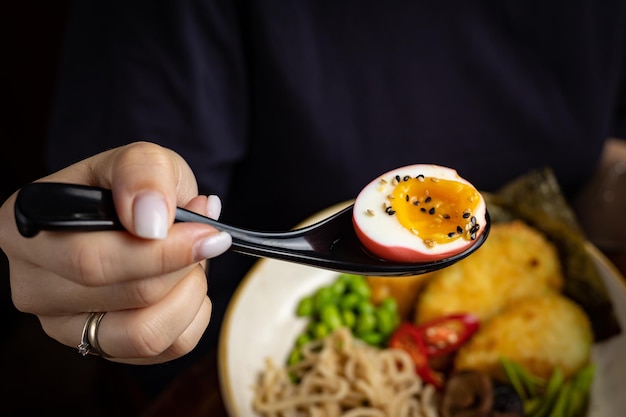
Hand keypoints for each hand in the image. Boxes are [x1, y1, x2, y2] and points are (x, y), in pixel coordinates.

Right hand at [0, 142, 231, 363]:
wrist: (139, 214)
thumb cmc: (133, 186)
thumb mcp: (141, 158)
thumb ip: (142, 173)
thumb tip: (150, 223)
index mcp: (26, 230)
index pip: (91, 259)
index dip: (160, 252)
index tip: (207, 233)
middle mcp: (34, 285)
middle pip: (125, 296)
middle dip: (183, 267)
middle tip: (208, 238)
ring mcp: (64, 325)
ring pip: (144, 335)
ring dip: (189, 294)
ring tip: (194, 261)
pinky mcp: (99, 347)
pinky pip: (165, 350)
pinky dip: (193, 315)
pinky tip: (186, 285)